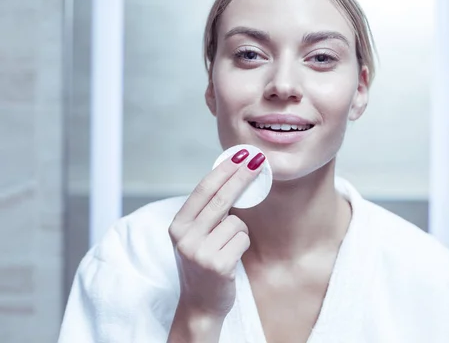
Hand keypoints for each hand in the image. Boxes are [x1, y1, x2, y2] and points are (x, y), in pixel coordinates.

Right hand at [168, 148, 265, 318]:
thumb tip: (231, 177)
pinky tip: (231, 259)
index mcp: (177, 225)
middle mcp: (185, 237)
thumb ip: (206, 212)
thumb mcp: (194, 236)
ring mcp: (200, 252)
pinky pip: (243, 240)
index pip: (203, 190)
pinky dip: (242, 246)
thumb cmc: (202, 264)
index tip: (239, 156)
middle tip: (257, 161)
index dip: (223, 171)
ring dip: (239, 232)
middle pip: (221, 198)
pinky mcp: (218, 265)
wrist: (200, 305)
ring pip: (237, 222)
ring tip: (226, 248)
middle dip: (241, 177)